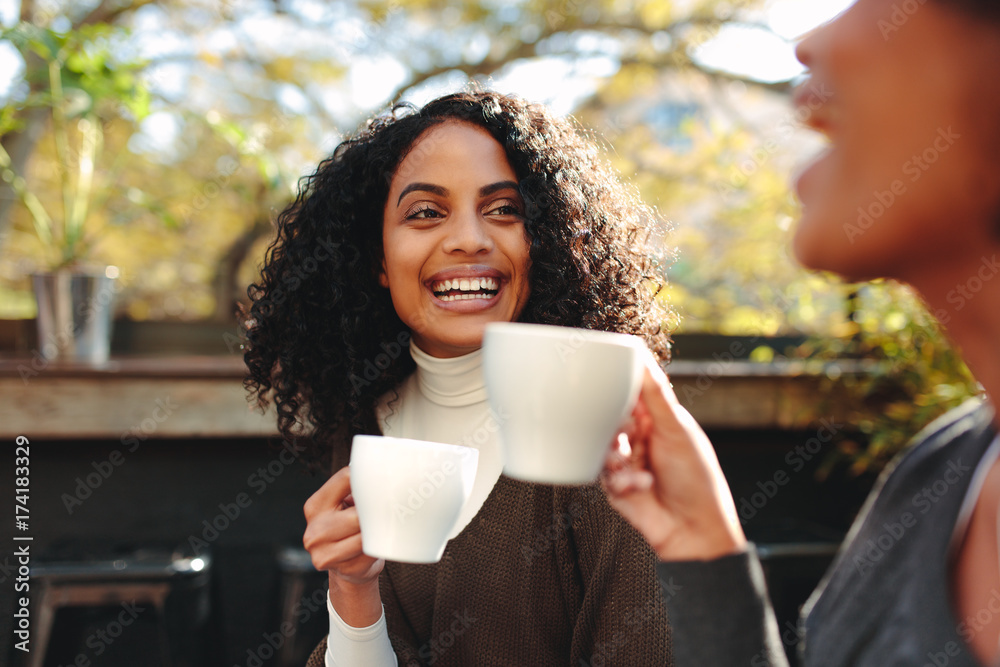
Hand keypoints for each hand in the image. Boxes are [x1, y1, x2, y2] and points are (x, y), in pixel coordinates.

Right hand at [303, 466, 383, 625]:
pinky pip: (371, 552)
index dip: (369, 478)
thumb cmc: (350, 529)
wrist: (347, 568)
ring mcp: (326, 553)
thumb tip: (388, 469)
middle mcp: (315, 530)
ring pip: (366, 535)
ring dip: (379, 530)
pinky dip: (380, 546)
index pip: (345, 479)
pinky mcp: (344, 570)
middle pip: (358, 513)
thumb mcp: (344, 505)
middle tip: (393, 507)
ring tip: (385, 525)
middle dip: (376, 511)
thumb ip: (355, 489)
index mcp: (315, 506)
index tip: (387, 477)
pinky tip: (380, 543)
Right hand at [601, 350, 747, 560]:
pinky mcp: (616, 486)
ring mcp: (627, 462)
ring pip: (601, 446)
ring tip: (628, 463)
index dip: (617, 386)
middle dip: (612, 426)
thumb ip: (655, 396)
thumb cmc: (697, 480)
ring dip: (613, 455)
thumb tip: (642, 358)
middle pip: (609, 419)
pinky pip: (603, 475)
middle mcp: (640, 438)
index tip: (601, 375)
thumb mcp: (677, 430)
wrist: (694, 531)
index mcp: (656, 420)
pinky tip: (639, 485)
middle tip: (624, 431)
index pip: (631, 393)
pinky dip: (619, 480)